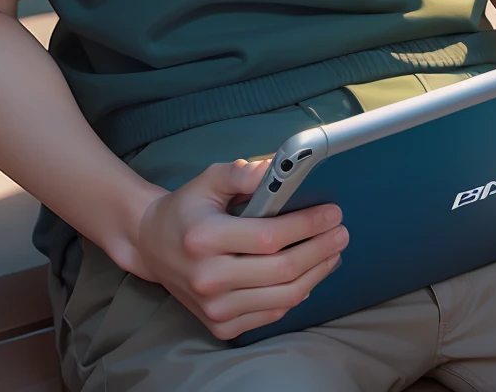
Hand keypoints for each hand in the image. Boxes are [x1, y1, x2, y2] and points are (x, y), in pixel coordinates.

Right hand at [119, 158, 347, 339]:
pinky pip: (271, 313)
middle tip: (341, 232)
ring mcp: (214, 307)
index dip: (307, 225)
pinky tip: (309, 275)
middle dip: (320, 249)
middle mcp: (208, 278)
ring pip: (283, 296)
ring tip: (333, 252)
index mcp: (204, 238)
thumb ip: (241, 173)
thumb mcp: (209, 179)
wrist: (153, 246)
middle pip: (282, 271)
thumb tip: (275, 170)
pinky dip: (296, 295)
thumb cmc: (188, 208)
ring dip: (316, 274)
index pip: (269, 237)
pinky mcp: (220, 325)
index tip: (332, 213)